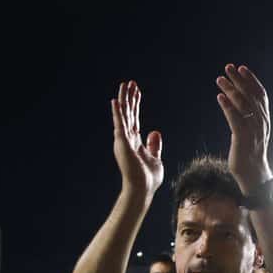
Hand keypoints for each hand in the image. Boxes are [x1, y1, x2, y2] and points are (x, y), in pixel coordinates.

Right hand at [111, 81, 162, 195]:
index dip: (135, 104)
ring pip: (123, 115)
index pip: (135, 118)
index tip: (136, 91)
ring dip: (124, 100)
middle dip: (129, 98)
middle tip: (130, 83)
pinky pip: (120, 125)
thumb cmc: (148, 178)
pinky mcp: (123, 143)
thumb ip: (154, 145)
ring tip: (124, 85)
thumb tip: (155, 132)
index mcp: (135, 142)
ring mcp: (124, 141)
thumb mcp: (155, 157)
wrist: (143, 189)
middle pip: (128, 114)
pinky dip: (118, 113)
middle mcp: (127, 139)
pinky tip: (116, 101)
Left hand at [215, 64, 272, 193]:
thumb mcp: (253, 132)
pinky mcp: (242, 138)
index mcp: (264, 119)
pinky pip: (235, 119)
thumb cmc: (250, 154)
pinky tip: (220, 97)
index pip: (260, 95)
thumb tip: (240, 103)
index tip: (242, 68)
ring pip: (242, 104)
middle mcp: (261, 122)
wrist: (254, 174)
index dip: (251, 80)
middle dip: (239, 80)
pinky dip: (227, 107)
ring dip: (230, 89)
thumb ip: (250, 118)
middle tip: (228, 67)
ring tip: (220, 79)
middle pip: (250, 95)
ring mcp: (252, 129)